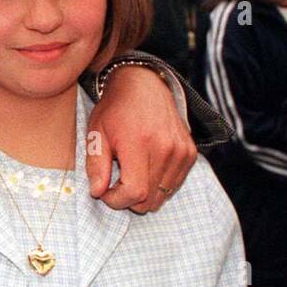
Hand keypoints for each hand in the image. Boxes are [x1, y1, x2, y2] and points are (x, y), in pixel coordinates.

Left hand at [85, 65, 195, 213]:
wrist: (143, 85)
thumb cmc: (115, 110)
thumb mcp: (96, 134)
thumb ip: (96, 165)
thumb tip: (97, 192)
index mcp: (140, 144)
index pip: (135, 192)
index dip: (116, 200)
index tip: (104, 191)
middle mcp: (166, 149)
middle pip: (149, 200)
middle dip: (127, 199)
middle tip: (114, 182)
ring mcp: (181, 152)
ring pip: (162, 195)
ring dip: (143, 192)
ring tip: (129, 172)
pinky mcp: (190, 153)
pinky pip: (174, 184)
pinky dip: (157, 184)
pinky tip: (144, 167)